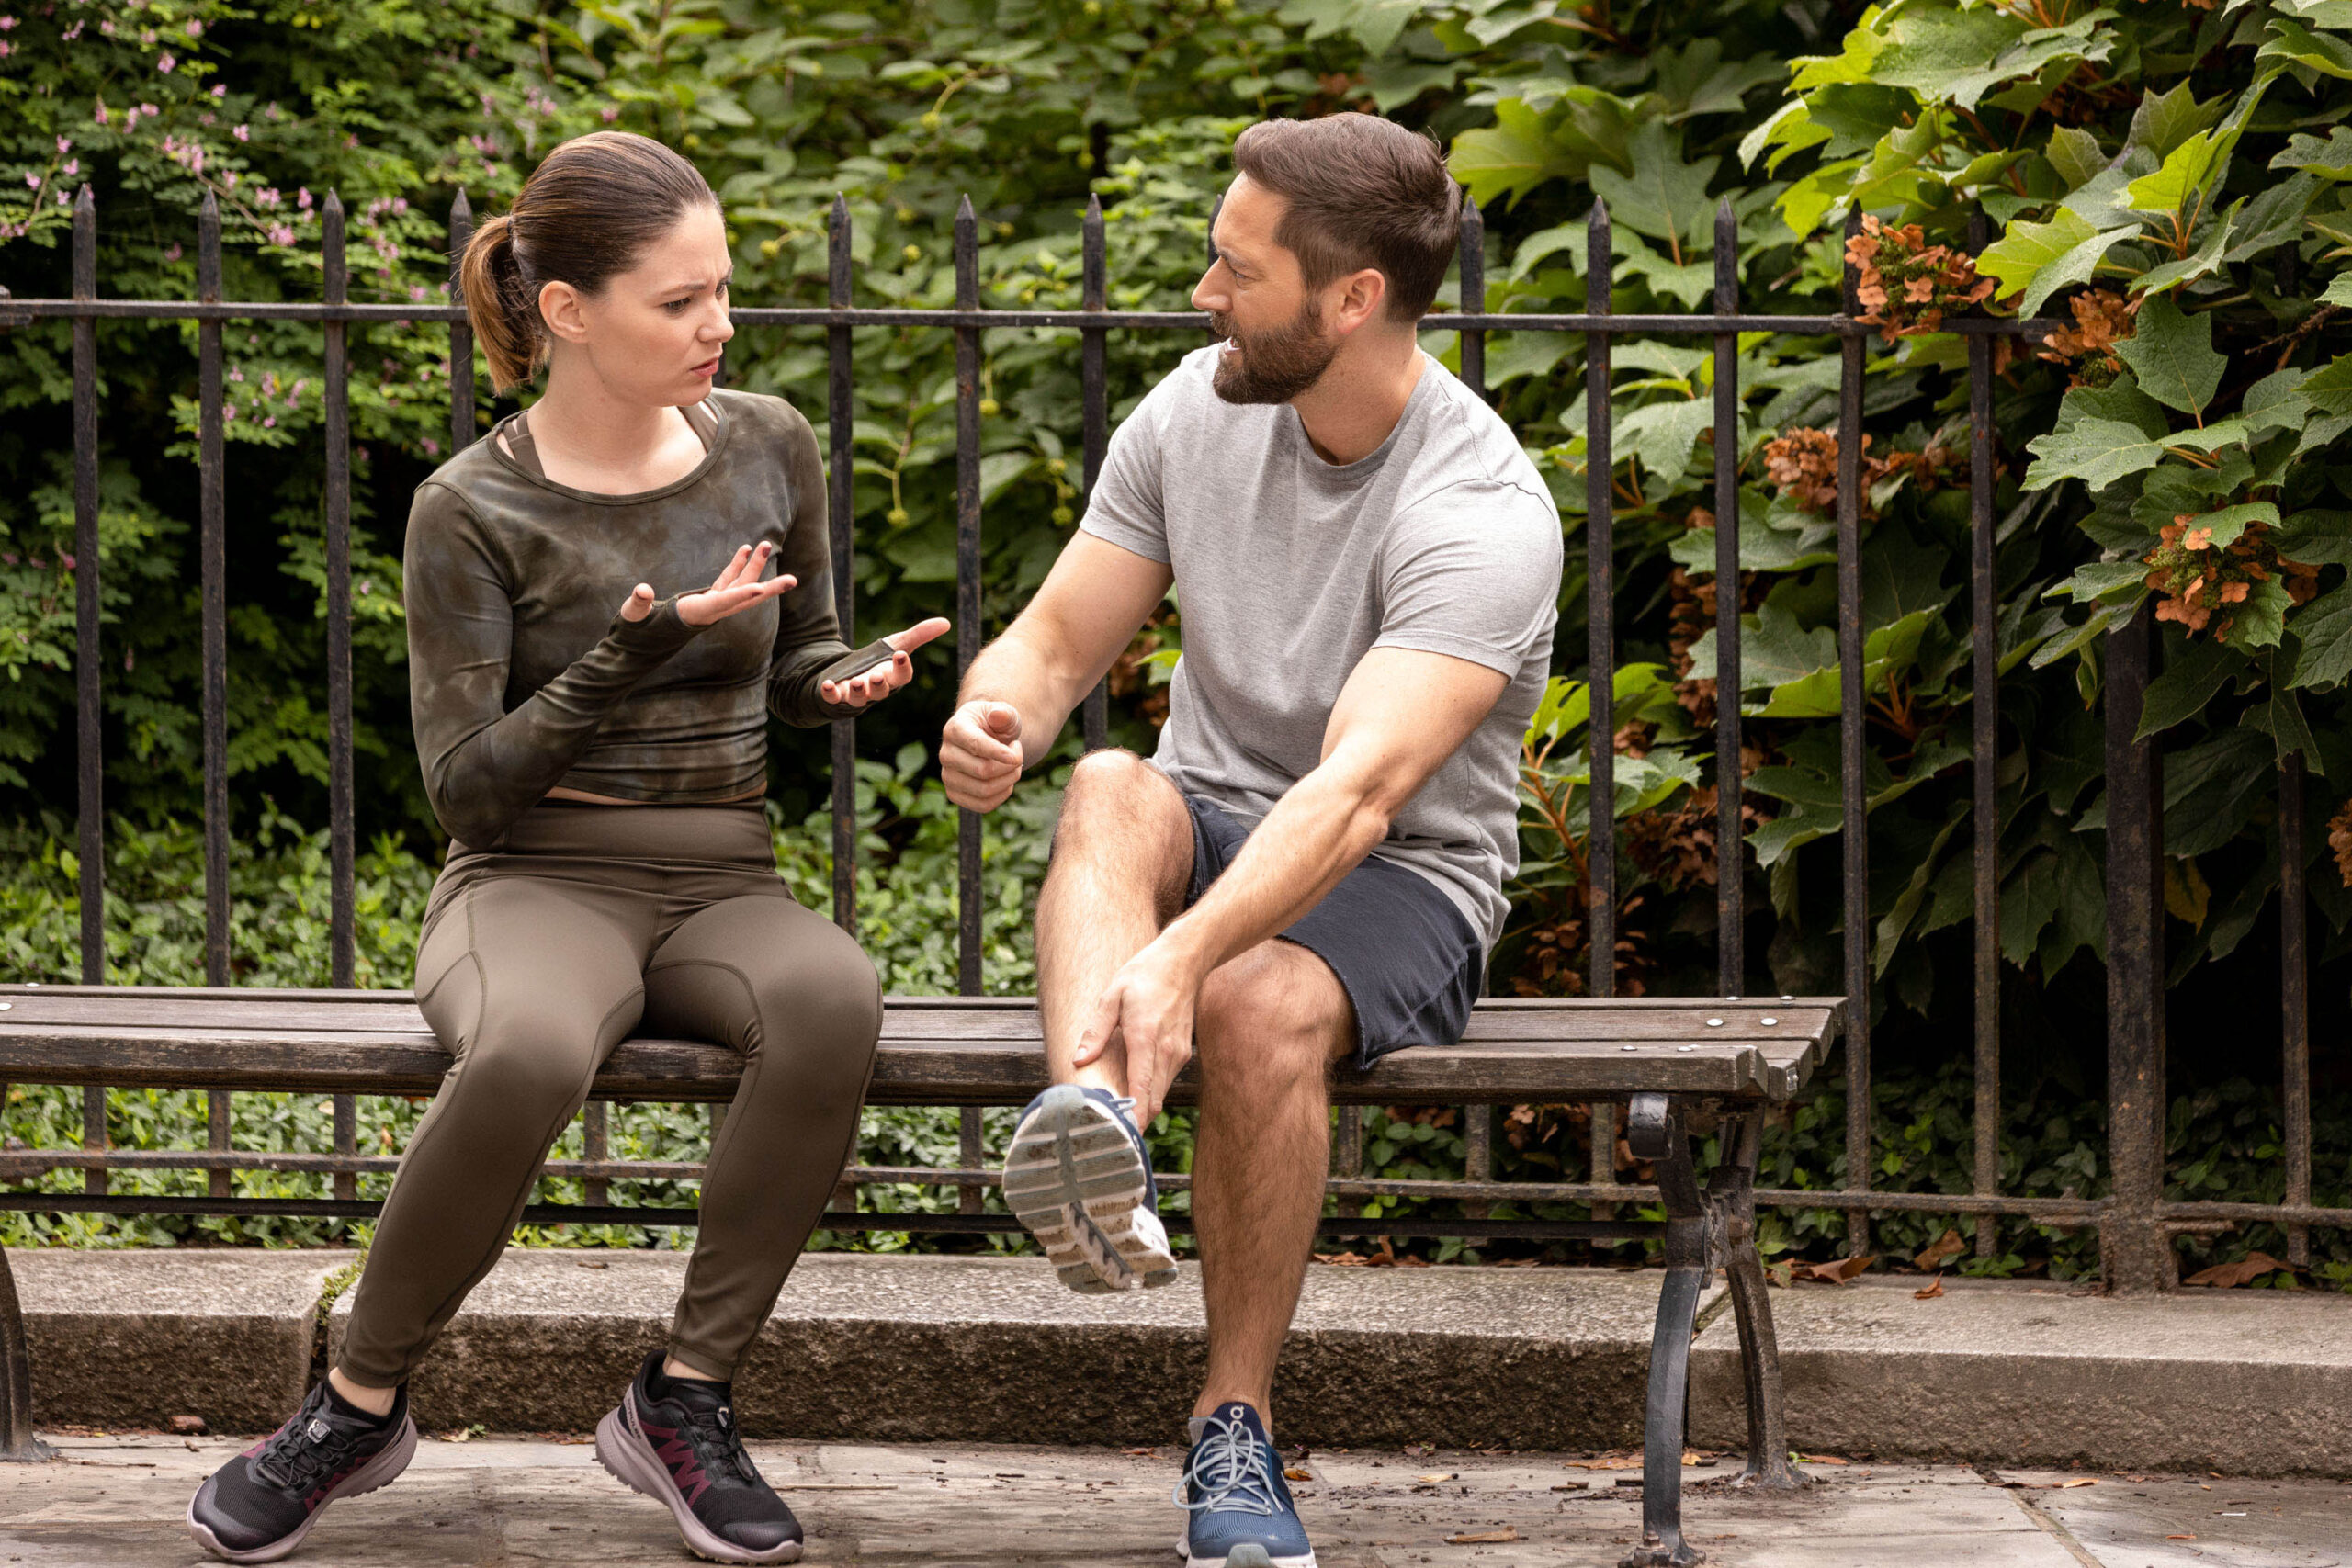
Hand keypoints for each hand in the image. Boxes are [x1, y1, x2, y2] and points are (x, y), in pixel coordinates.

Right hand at [615, 542, 797, 627]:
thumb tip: (642, 591)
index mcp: (695, 615)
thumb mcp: (633, 618)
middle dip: (768, 588)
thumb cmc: (636, 631)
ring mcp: (712, 606)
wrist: (642, 645)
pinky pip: (728, 581)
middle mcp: (710, 612)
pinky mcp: (708, 600)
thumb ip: (638, 604)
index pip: (722, 604)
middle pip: (745, 599)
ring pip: (740, 586)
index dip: (741, 595)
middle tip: (794, 580)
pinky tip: (747, 548)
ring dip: (754, 567)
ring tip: (766, 544)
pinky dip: (737, 566)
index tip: (760, 587)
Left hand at [821, 617, 952, 709]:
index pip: (902, 677)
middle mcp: (875, 689)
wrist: (851, 672)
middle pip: (880, 692)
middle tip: (876, 676)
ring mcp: (856, 694)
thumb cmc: (878, 661)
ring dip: (857, 692)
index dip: (902, 668)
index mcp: (892, 678)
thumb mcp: (896, 645)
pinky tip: (827, 684)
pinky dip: (830, 693)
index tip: (900, 655)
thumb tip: (946, 622)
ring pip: (858, 699)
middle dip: (878, 685)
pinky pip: (833, 698)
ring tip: (857, 682)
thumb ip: (919, 635)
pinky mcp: (837, 695)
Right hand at [941, 700, 1023, 811]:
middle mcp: (946, 754)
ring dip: (1009, 780)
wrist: (986, 740)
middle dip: (1010, 766)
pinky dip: (1002, 795)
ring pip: (984, 790)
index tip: (1017, 756)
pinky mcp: (954, 794)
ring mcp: (948, 776)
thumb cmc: (995, 725)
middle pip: (983, 771)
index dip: (1000, 753)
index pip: (976, 745)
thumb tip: (998, 715)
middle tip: (1018, 755)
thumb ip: (1005, 714)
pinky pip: (983, 805)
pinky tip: (1006, 781)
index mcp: (955, 729)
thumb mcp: (1004, 714)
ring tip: (1014, 767)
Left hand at [1070, 939, 1201, 1129]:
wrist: (1182, 962)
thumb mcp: (1112, 996)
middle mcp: (1166, 1050)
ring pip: (1160, 1095)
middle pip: (1152, 1101)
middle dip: (1134, 1121)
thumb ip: (1095, 1031)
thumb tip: (1078, 1060)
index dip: (1133, 1116)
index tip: (1121, 1136)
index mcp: (1145, 1037)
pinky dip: (1150, 1095)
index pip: (1141, 1087)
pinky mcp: (1182, 1054)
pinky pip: (1164, 1083)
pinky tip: (1132, 1097)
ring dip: (1142, 1111)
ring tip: (1116, 1122)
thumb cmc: (1144, 975)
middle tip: (1108, 1136)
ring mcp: (1178, 1054)